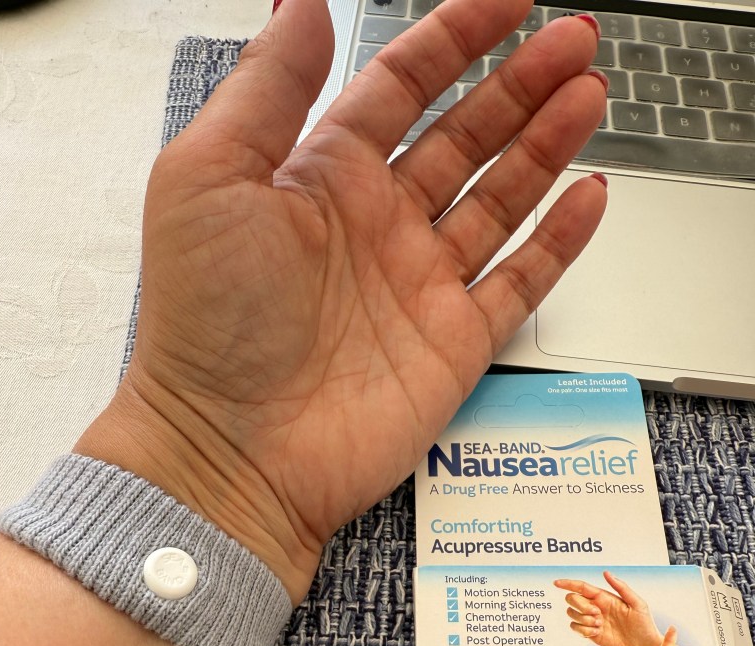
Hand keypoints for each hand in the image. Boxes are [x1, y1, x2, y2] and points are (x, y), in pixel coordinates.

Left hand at [77, 0, 606, 602]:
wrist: (233, 451)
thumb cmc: (205, 325)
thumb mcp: (207, 179)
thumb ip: (265, 89)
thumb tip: (301, 5)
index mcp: (320, 180)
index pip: (399, 89)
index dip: (453, 39)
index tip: (506, 0)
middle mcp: (375, 227)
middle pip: (464, 135)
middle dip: (519, 84)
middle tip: (574, 40)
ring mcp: (419, 287)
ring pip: (500, 199)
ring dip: (546, 146)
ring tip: (589, 95)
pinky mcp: (453, 346)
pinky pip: (519, 284)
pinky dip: (557, 242)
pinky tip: (588, 196)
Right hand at [554, 570, 662, 645]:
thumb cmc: (644, 624)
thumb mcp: (638, 603)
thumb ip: (621, 587)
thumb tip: (606, 573)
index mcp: (604, 597)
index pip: (582, 587)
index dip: (568, 583)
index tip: (556, 583)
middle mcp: (596, 607)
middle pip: (572, 599)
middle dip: (581, 605)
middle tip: (597, 614)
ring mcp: (592, 620)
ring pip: (572, 613)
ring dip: (583, 619)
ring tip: (599, 625)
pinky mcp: (590, 633)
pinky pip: (575, 628)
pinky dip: (583, 630)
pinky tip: (597, 633)